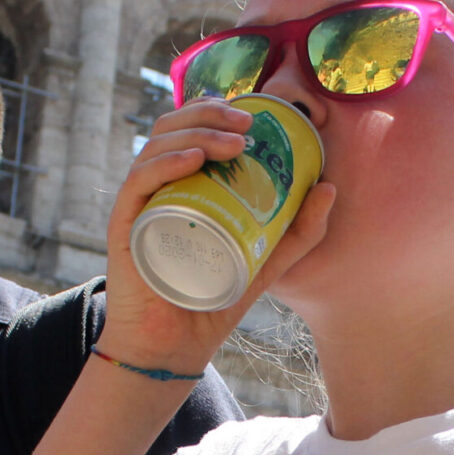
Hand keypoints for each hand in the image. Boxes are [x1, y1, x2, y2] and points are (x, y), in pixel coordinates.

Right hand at [95, 98, 334, 374]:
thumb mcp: (268, 258)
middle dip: (209, 115)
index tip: (251, 116)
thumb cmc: (214, 298)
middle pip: (172, 129)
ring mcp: (139, 204)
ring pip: (156, 147)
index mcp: (183, 184)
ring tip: (232, 143)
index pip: (190, 129)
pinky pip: (138, 183)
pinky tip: (193, 159)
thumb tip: (328, 186)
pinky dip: (165, 164)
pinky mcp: (125, 227)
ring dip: (195, 133)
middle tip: (246, 126)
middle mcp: (157, 186)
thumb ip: (300, 230)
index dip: (214, 110)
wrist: (176, 345)